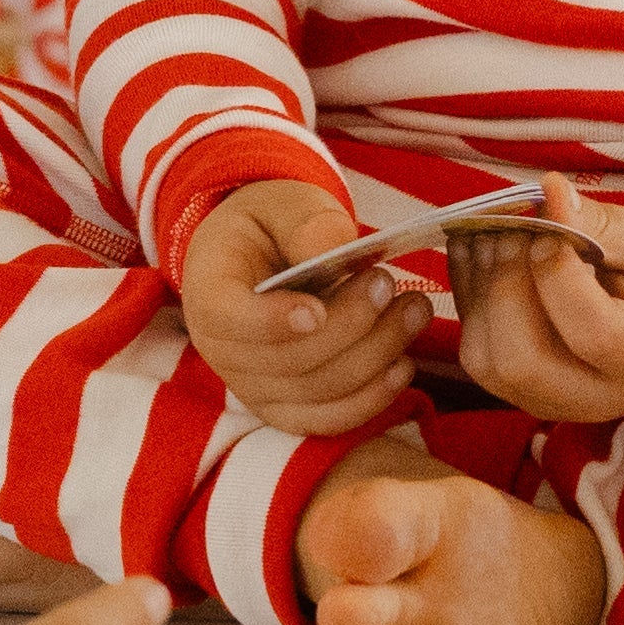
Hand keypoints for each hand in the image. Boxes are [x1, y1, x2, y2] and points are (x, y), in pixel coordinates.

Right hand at [180, 181, 420, 438]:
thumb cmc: (271, 226)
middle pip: (289, 360)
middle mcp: (222, 352)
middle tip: (389, 283)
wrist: (262, 257)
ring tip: (414, 310)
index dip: (272, 322)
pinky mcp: (287, 410)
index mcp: (209, 294)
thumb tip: (333, 252)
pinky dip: (372, 398)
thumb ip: (305, 222)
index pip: (229, 320)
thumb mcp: (282, 204)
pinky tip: (403, 364)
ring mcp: (253, 389)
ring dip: (375, 354)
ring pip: (319, 390)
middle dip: (350, 325)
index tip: (316, 310)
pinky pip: (330, 419)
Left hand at [441, 177, 623, 426]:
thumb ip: (605, 226)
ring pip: (486, 360)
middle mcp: (591, 397)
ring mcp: (551, 402)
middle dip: (505, 281)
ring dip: (478, 286)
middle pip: (520, 359)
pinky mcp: (523, 390)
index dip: (556, 261)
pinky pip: (477, 350)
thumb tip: (548, 194)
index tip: (550, 200)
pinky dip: (469, 294)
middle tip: (515, 221)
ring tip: (494, 228)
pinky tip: (480, 246)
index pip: (586, 327)